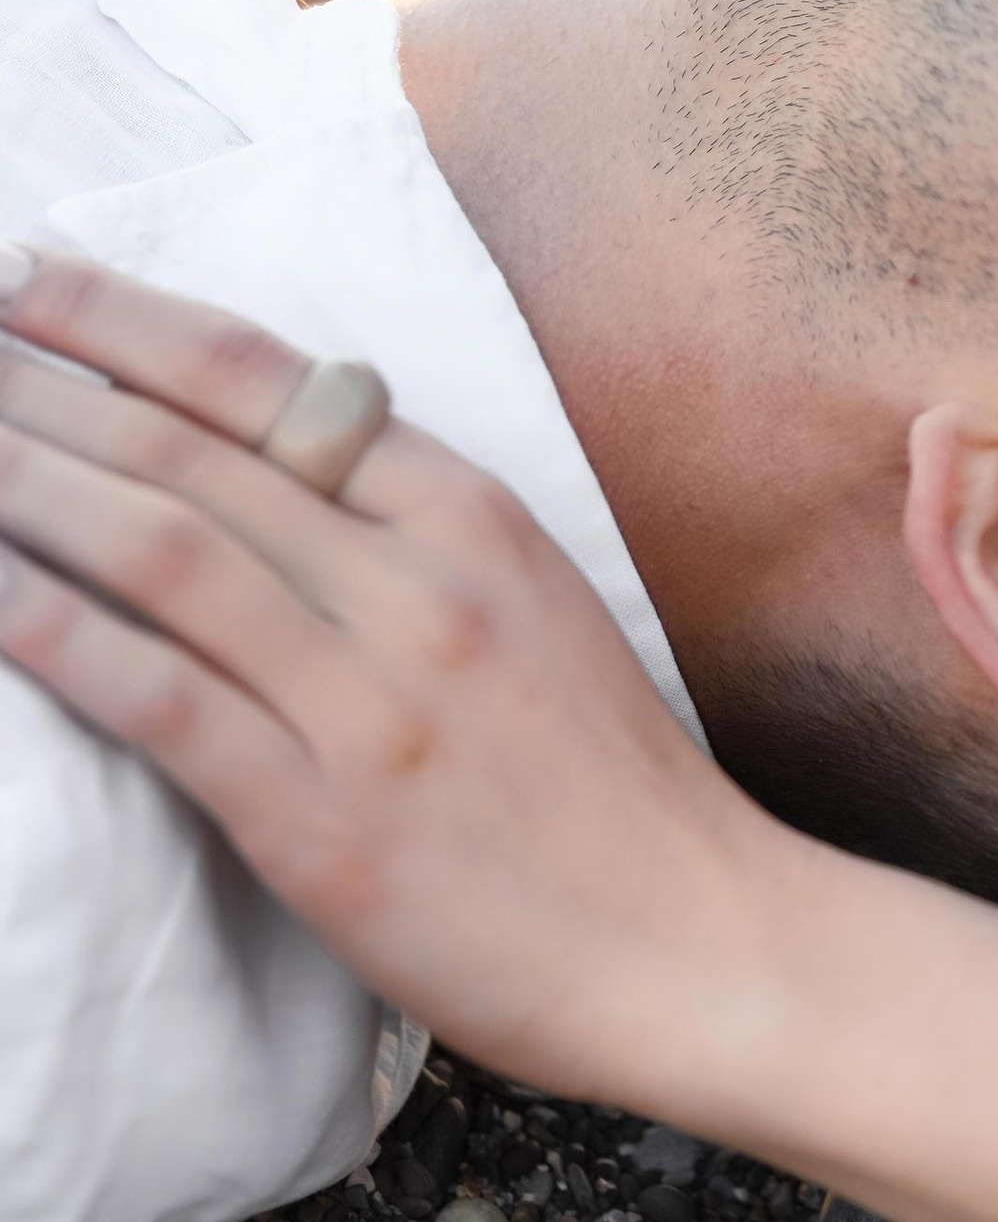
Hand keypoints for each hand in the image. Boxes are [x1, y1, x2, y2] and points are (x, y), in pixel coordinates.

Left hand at [0, 252, 997, 1221]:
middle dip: (48, 390)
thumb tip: (280, 465)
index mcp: (471, 517)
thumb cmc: (613, 788)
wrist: (707, 939)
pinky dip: (58, 636)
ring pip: (164, 554)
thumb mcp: (537, 604)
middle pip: (196, 452)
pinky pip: (164, 702)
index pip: (274, 383)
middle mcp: (418, 586)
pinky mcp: (328, 820)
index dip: (136, 323)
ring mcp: (373, 701)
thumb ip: (416, 535)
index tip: (37, 282)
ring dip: (30, 488)